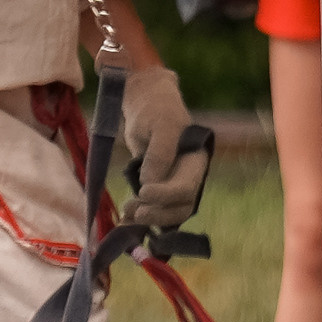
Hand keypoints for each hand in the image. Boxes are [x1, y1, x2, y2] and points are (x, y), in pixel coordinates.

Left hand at [118, 68, 209, 228]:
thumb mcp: (160, 126)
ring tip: (127, 214)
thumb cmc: (156, 109)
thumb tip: (150, 184)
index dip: (166, 194)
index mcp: (196, 162)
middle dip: (158, 213)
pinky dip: (142, 215)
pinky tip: (126, 219)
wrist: (145, 102)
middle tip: (134, 211)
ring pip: (169, 212)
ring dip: (149, 217)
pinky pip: (155, 207)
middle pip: (180, 207)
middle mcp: (188, 176)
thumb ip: (159, 154)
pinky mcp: (158, 186)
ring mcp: (174, 183)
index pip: (186, 188)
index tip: (143, 190)